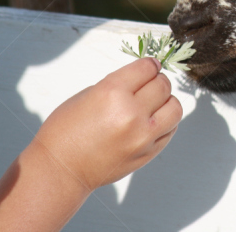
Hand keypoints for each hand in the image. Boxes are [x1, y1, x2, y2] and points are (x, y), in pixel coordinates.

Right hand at [29, 57, 182, 191]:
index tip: (151, 65)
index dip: (150, 65)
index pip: (147, 68)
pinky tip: (153, 120)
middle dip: (157, 80)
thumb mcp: (87, 95)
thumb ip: (117, 85)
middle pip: (163, 85)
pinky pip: (171, 129)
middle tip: (151, 83)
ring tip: (155, 103)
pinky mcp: (148, 152)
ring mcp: (142, 135)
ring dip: (166, 101)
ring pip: (174, 107)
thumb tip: (141, 79)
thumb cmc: (66, 132)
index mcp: (112, 92)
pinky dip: (166, 121)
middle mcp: (131, 113)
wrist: (61, 170)